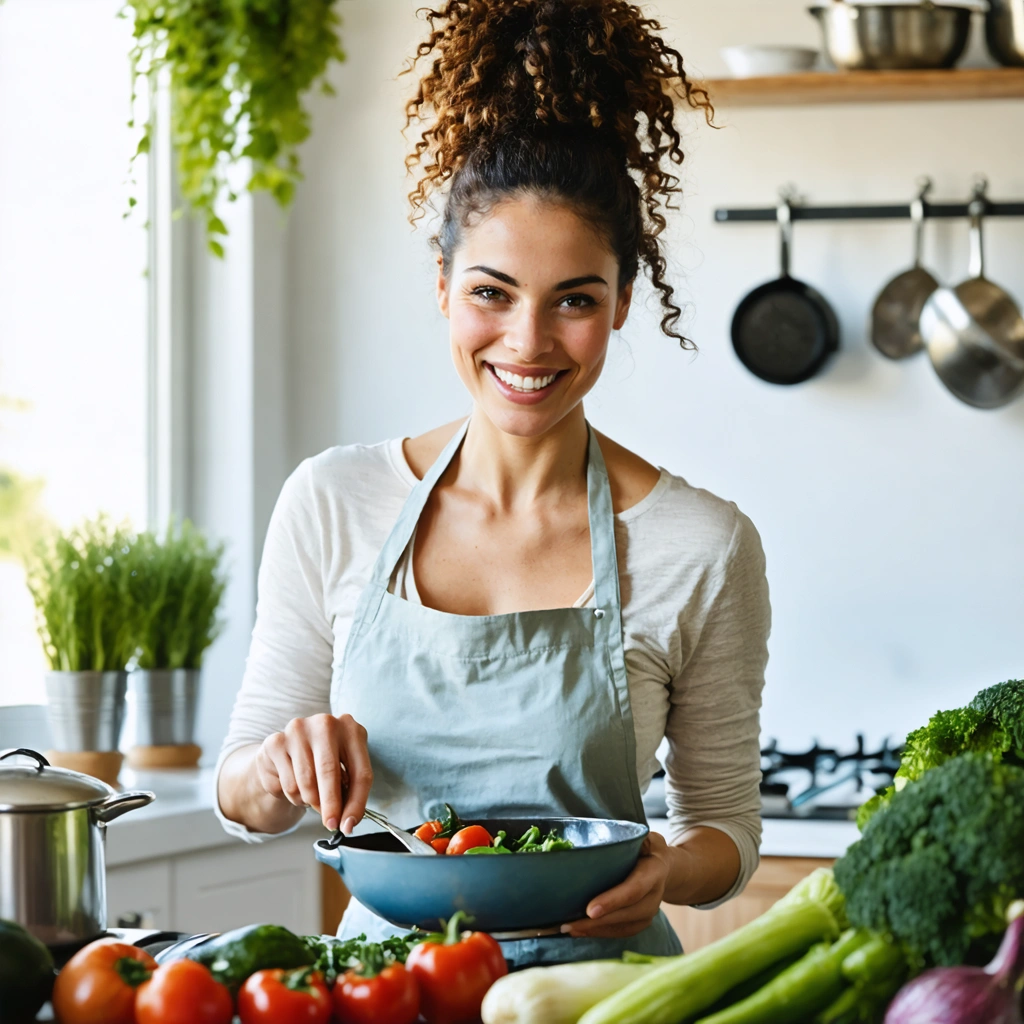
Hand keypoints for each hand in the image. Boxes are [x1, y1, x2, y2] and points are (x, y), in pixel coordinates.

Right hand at [254, 713, 371, 833]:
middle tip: (330, 824)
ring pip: (306, 782)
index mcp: (351, 729)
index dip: (356, 803)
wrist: (287, 753)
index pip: (360, 772)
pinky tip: (296, 786)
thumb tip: (348, 823)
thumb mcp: (344, 773)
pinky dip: (294, 796)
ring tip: (312, 797)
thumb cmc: (322, 764)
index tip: (349, 825)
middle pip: (329, 772)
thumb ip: (349, 795)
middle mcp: (325, 724)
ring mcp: (298, 730)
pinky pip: (288, 783)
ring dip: (310, 800)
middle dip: (330, 805)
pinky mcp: (276, 742)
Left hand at [561, 832, 672, 938]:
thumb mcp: (643, 836)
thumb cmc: (646, 847)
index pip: (635, 889)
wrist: (665, 867)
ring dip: (595, 930)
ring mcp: (650, 912)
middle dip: (598, 922)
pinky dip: (600, 933)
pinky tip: (579, 930)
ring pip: (623, 926)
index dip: (613, 900)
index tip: (590, 910)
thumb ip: (627, 836)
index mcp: (654, 870)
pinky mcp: (642, 922)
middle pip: (627, 913)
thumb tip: (599, 834)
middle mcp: (655, 894)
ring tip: (568, 929)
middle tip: (568, 925)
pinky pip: (622, 932)